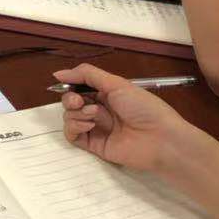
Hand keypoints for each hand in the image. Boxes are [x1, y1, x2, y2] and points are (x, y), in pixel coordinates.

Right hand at [56, 64, 209, 175]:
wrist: (161, 139)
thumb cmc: (143, 108)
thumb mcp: (117, 84)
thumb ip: (86, 75)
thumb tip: (57, 73)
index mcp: (106, 94)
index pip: (78, 87)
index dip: (69, 84)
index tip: (64, 83)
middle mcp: (99, 110)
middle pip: (70, 102)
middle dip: (70, 99)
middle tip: (79, 101)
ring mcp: (96, 128)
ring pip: (69, 117)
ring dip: (75, 113)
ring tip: (93, 115)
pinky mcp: (94, 145)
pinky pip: (72, 135)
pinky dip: (74, 127)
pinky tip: (88, 125)